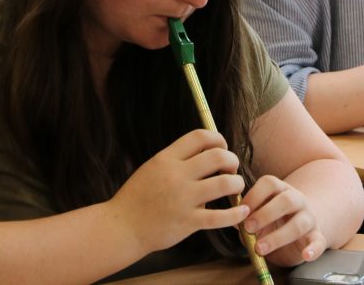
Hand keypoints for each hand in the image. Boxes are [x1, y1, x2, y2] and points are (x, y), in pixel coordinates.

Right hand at [110, 128, 248, 254]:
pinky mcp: (187, 222)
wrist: (121, 227)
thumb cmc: (138, 197)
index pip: (200, 136)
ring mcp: (182, 199)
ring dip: (237, 184)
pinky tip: (242, 210)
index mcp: (167, 159)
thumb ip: (177, 159)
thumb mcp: (153, 168)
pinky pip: (220, 217)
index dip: (218, 138)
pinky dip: (236, 214)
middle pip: (218, 156)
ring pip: (224, 184)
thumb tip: (207, 149)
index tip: (223, 147)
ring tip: (236, 187)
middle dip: (232, 160)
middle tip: (232, 168)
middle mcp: (176, 176)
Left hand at [241, 175, 325, 266]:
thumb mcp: (259, 214)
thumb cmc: (273, 220)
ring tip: (260, 248)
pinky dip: (314, 249)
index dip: (254, 195)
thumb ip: (246, 216)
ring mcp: (309, 217)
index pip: (270, 183)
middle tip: (248, 228)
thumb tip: (231, 220)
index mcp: (280, 189)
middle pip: (286, 200)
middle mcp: (297, 199)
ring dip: (278, 236)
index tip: (240, 211)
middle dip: (265, 214)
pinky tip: (307, 255)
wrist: (301, 227)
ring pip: (299, 223)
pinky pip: (318, 242)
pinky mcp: (317, 236)